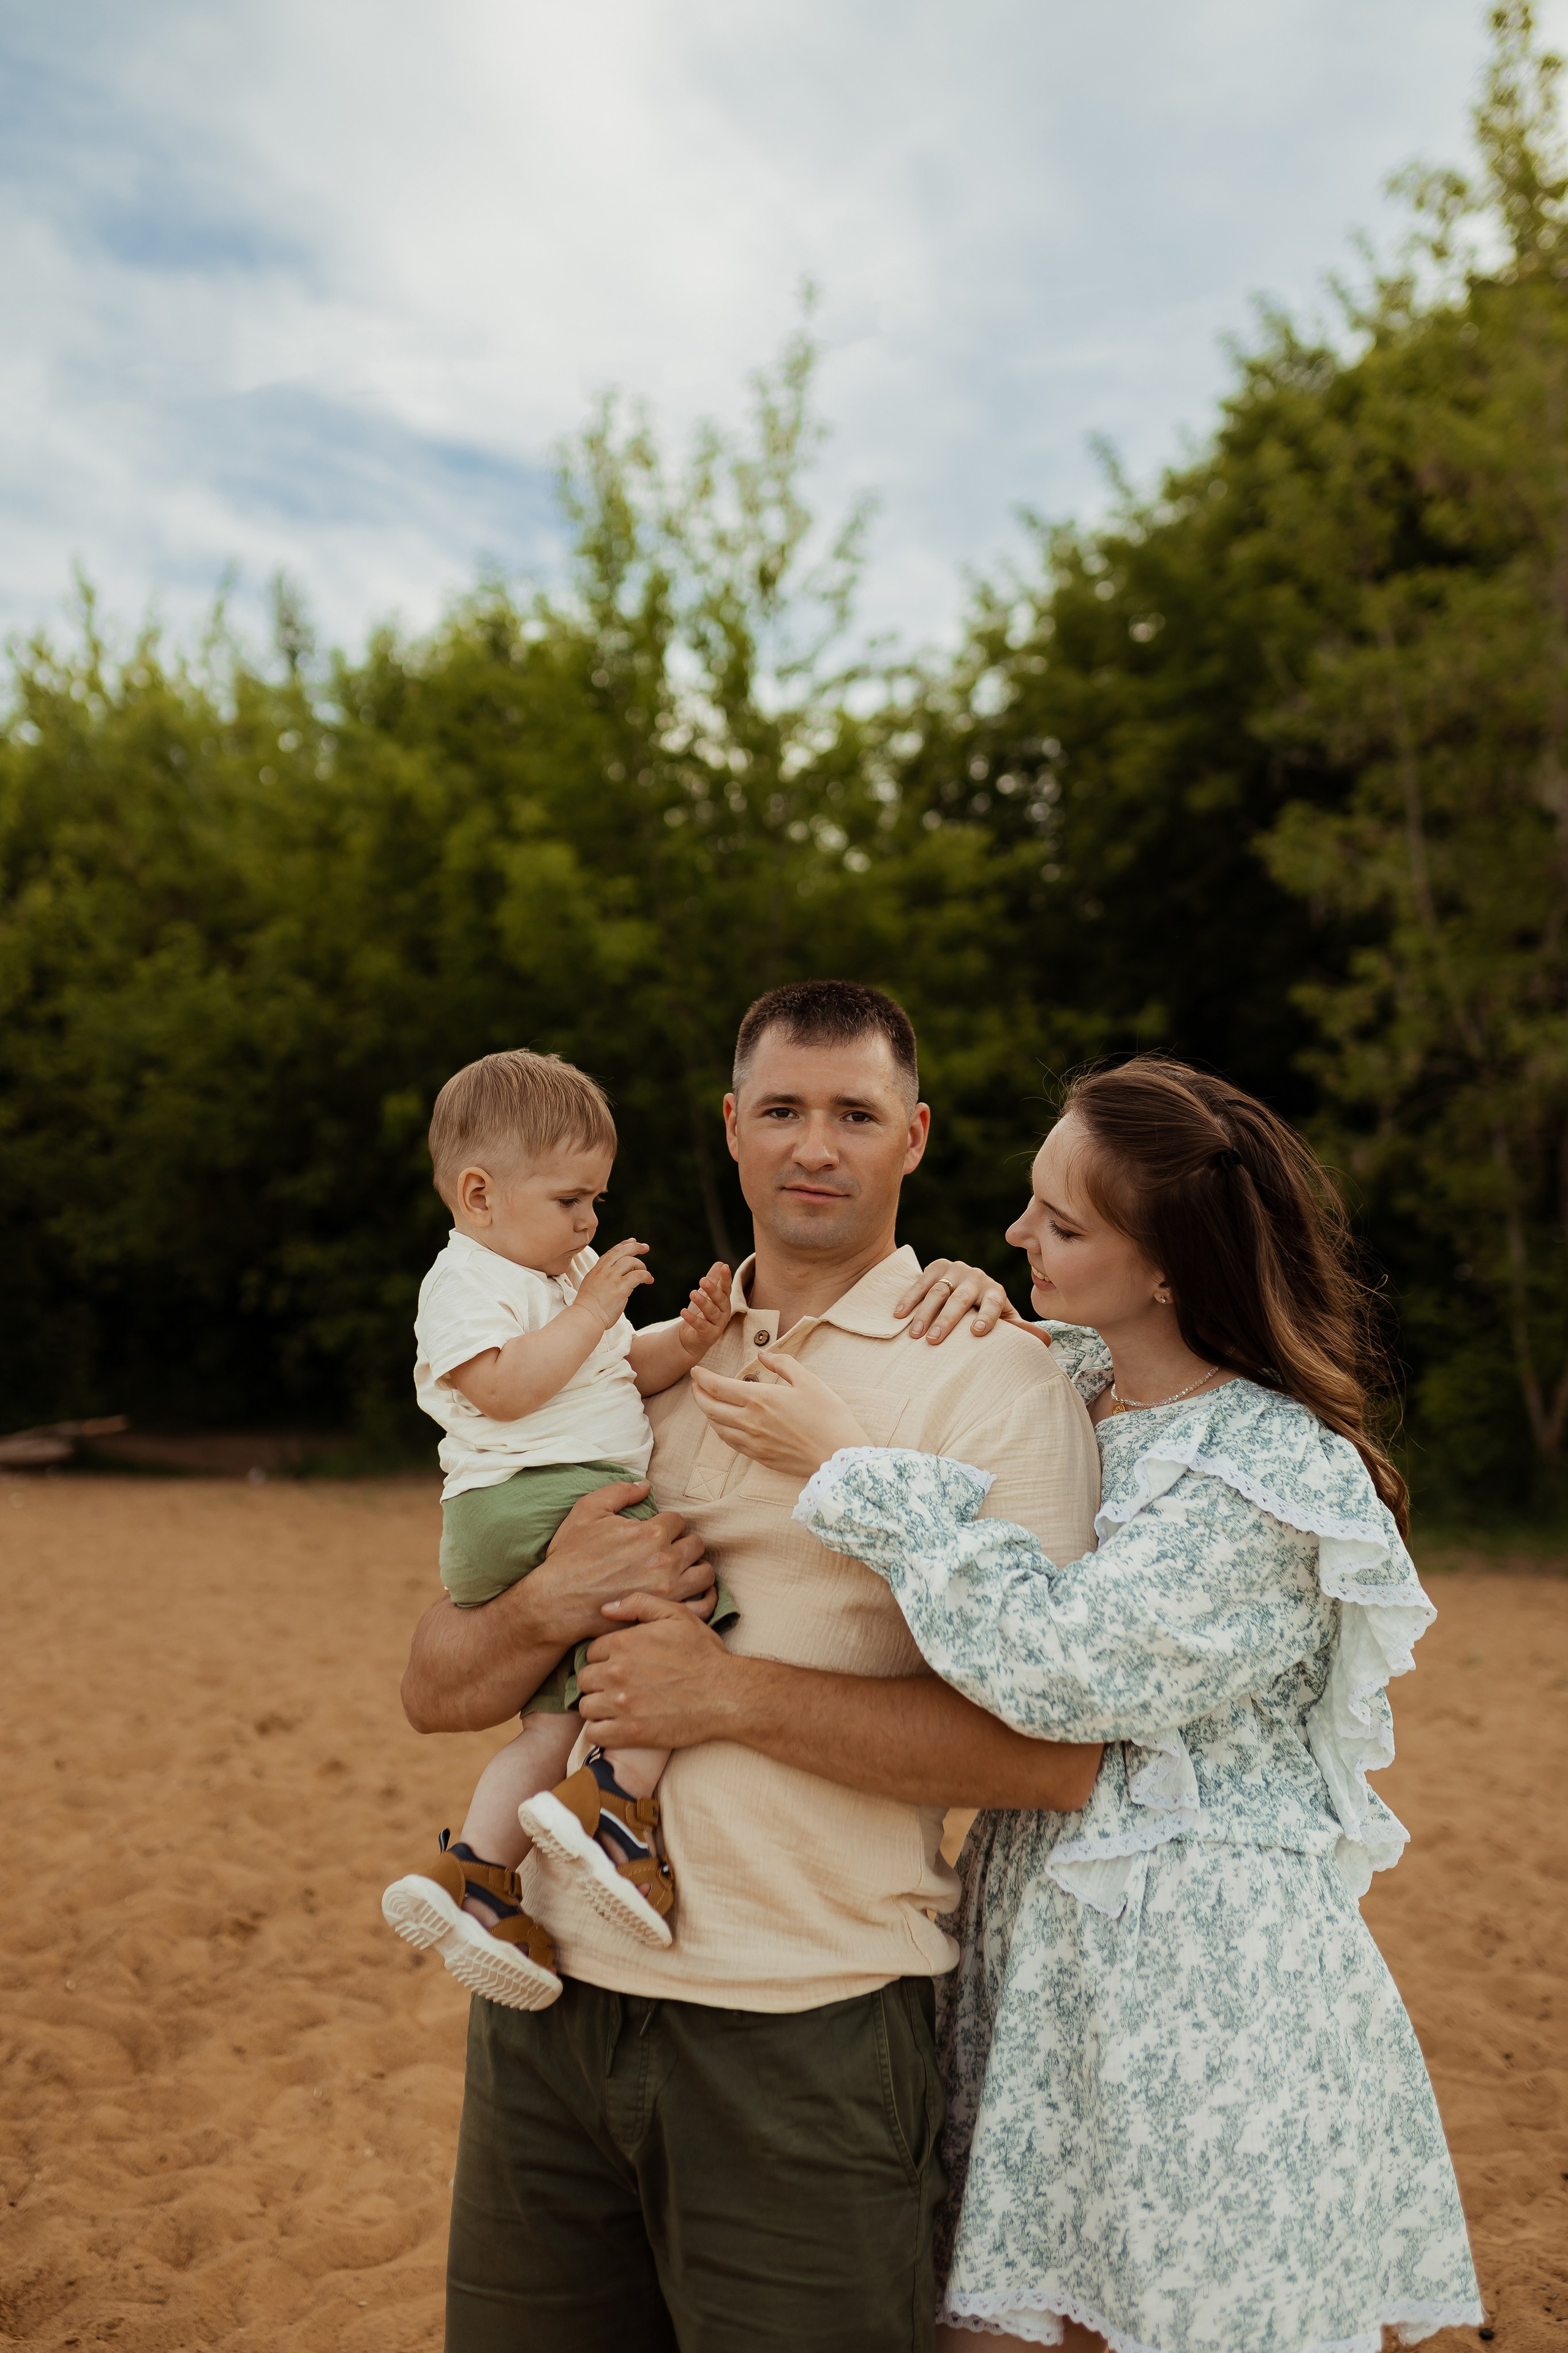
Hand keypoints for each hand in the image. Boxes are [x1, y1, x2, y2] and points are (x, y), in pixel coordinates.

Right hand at [535, 1479, 713, 1642]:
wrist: (557, 1602)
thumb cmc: (570, 1557)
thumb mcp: (586, 1511)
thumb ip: (619, 1492)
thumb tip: (645, 1486)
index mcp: (651, 1533)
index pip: (678, 1521)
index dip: (667, 1525)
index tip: (657, 1533)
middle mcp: (666, 1560)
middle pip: (696, 1545)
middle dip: (684, 1545)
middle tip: (670, 1552)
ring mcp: (669, 1590)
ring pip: (705, 1574)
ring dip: (696, 1569)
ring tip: (682, 1572)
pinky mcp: (666, 1614)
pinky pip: (703, 1607)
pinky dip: (703, 1599)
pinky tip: (692, 1595)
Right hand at [572, 1238, 653, 1330]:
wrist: (586, 1317)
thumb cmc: (589, 1308)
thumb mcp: (592, 1286)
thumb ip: (603, 1279)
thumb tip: (620, 1279)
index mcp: (597, 1270)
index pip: (612, 1252)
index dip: (623, 1245)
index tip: (632, 1241)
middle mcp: (604, 1271)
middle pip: (622, 1251)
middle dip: (635, 1247)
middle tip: (645, 1247)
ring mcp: (612, 1278)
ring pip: (630, 1261)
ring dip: (641, 1265)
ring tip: (645, 1274)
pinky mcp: (621, 1287)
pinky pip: (638, 1275)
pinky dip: (646, 1275)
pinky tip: (649, 1280)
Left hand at [577, 1591, 744, 1749]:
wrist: (725, 1694)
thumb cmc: (703, 1654)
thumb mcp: (677, 1616)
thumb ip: (639, 1604)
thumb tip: (605, 1608)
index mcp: (623, 1643)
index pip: (591, 1652)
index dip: (605, 1658)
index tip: (619, 1665)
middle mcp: (616, 1672)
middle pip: (585, 1679)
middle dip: (598, 1682)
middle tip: (618, 1686)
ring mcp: (621, 1704)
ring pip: (586, 1706)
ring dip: (599, 1707)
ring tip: (618, 1707)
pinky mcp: (629, 1732)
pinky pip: (595, 1734)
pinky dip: (602, 1731)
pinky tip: (617, 1726)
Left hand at [675, 1260, 731, 1359]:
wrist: (693, 1339)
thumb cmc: (702, 1314)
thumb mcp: (706, 1296)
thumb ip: (713, 1280)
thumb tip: (720, 1263)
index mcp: (723, 1301)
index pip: (726, 1288)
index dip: (726, 1278)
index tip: (725, 1267)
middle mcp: (723, 1312)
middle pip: (720, 1299)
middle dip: (713, 1290)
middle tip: (702, 1280)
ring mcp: (718, 1325)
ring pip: (712, 1312)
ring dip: (703, 1302)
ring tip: (692, 1294)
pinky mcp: (709, 1335)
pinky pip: (701, 1326)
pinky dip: (692, 1319)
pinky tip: (683, 1312)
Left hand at [688, 1351, 869, 1480]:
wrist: (838, 1455)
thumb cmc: (828, 1416)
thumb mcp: (809, 1381)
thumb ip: (783, 1364)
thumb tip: (763, 1355)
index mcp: (760, 1398)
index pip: (717, 1387)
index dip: (702, 1378)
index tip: (695, 1371)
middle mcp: (750, 1421)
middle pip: (710, 1408)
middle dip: (698, 1394)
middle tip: (696, 1384)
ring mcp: (753, 1442)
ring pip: (717, 1427)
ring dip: (707, 1413)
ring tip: (708, 1402)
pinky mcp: (759, 1457)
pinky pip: (731, 1442)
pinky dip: (721, 1430)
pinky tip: (725, 1424)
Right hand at [895, 1257, 1013, 1342]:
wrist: (968, 1284)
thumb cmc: (986, 1311)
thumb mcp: (1004, 1319)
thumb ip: (1020, 1330)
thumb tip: (1047, 1341)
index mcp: (995, 1291)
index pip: (993, 1303)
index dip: (987, 1316)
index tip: (978, 1333)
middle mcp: (976, 1277)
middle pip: (961, 1299)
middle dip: (947, 1321)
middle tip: (933, 1341)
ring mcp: (955, 1271)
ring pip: (938, 1292)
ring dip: (924, 1313)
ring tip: (915, 1335)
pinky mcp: (936, 1267)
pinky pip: (920, 1283)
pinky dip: (909, 1299)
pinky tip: (899, 1316)